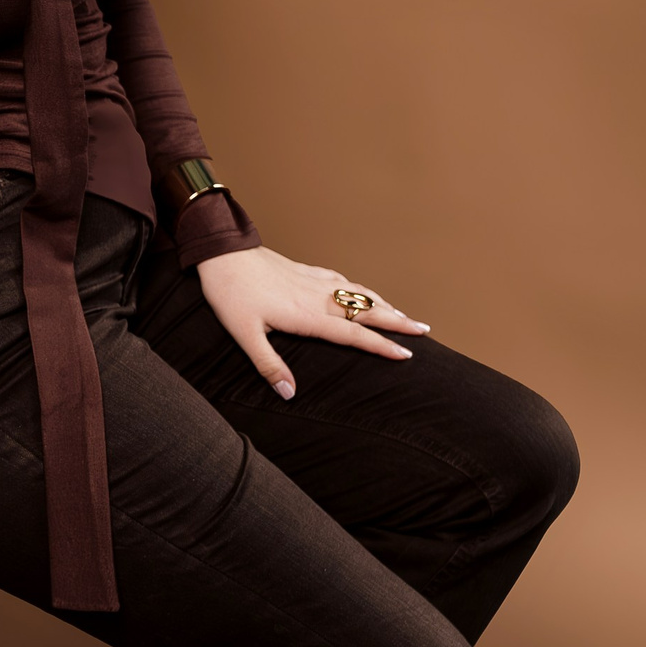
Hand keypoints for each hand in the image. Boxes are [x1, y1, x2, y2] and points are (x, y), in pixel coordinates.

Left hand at [194, 245, 428, 397]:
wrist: (221, 253)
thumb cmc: (230, 294)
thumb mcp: (245, 335)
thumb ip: (269, 365)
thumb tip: (290, 394)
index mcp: (307, 315)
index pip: (353, 334)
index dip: (381, 345)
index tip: (407, 355)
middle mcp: (317, 297)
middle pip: (366, 310)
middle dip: (398, 321)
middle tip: (425, 331)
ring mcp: (313, 281)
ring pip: (358, 293)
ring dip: (384, 304)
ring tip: (405, 315)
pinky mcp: (305, 271)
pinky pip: (342, 281)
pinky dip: (361, 289)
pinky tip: (363, 292)